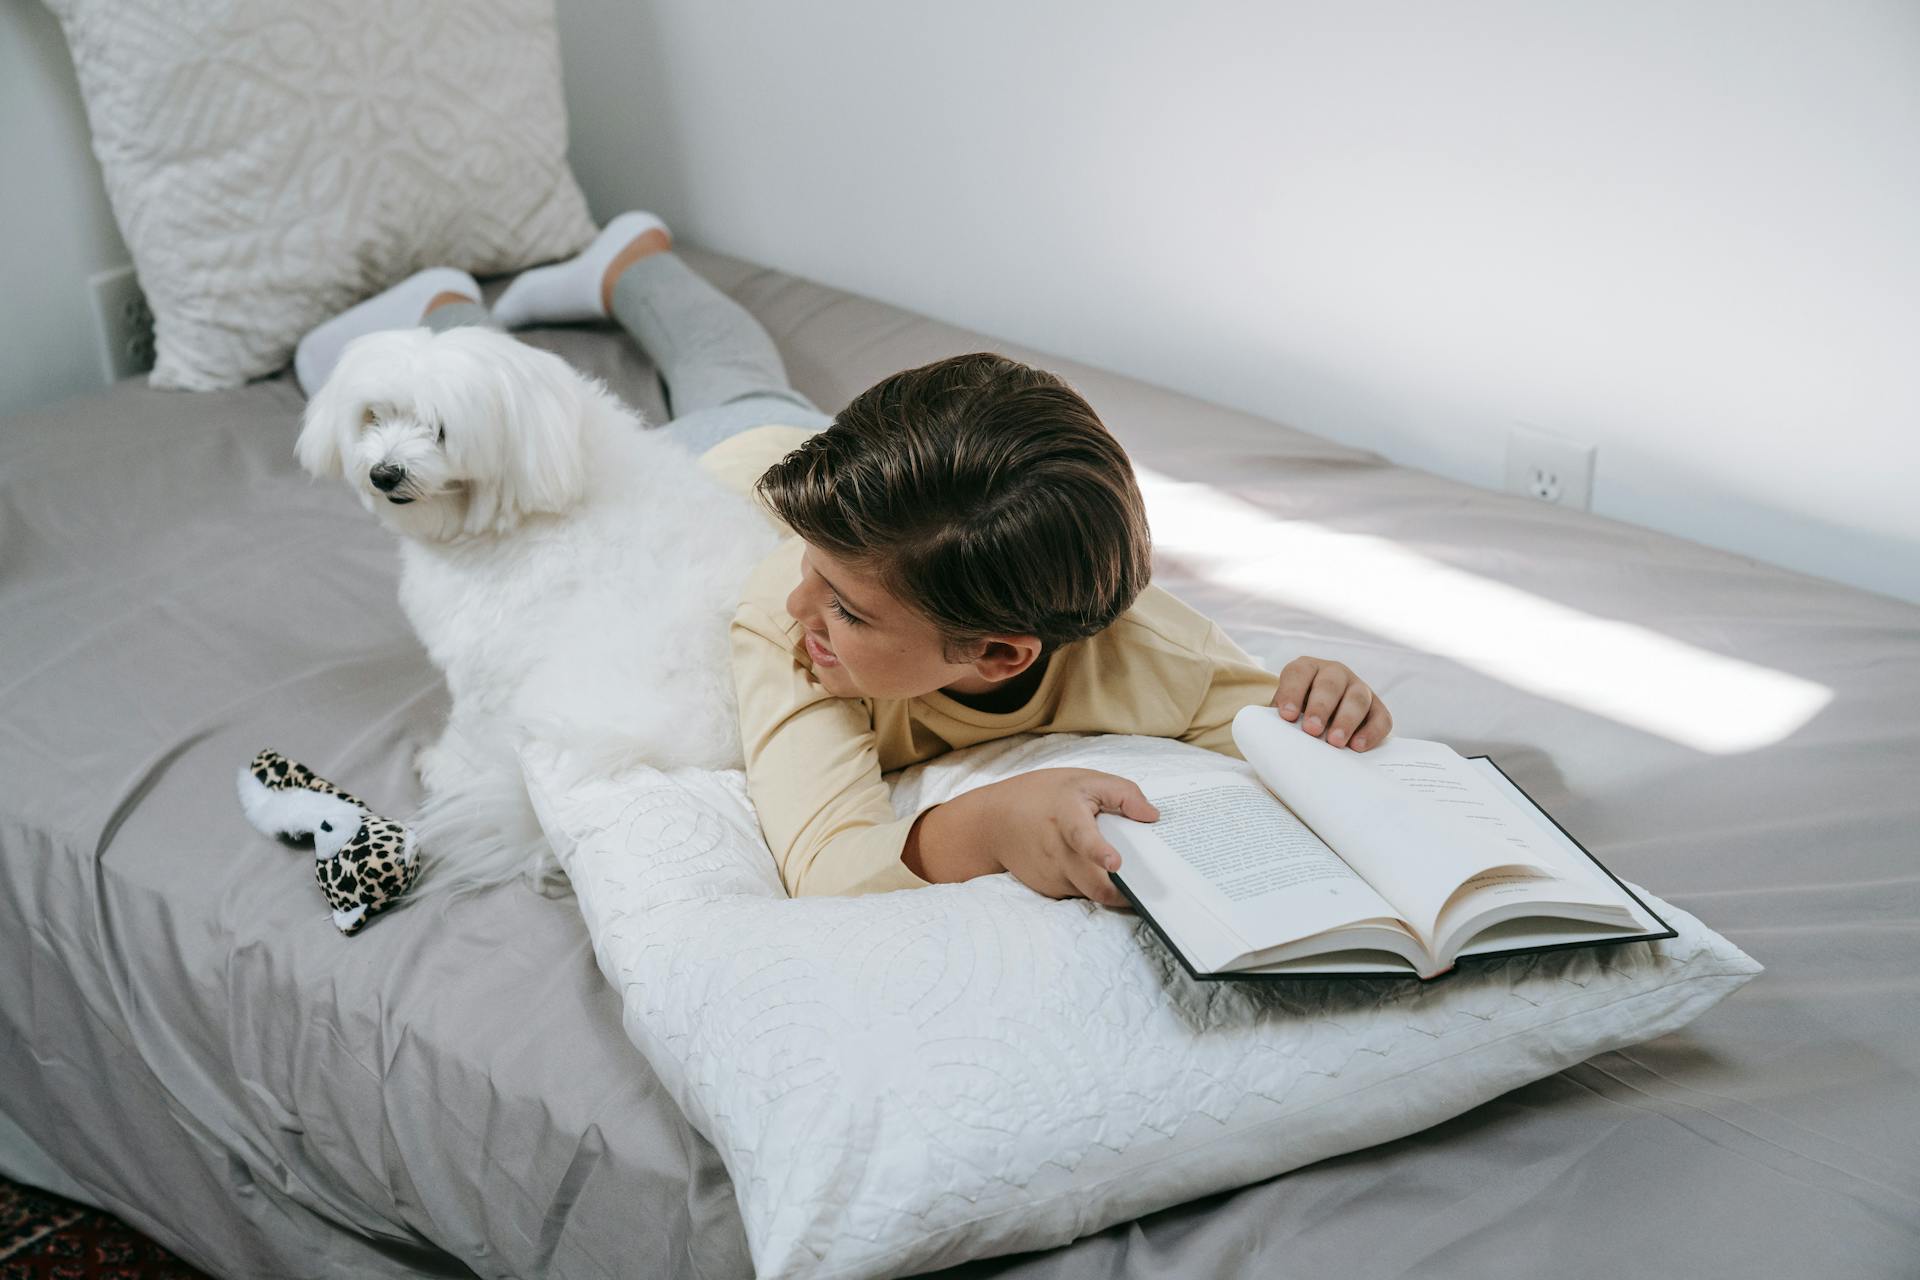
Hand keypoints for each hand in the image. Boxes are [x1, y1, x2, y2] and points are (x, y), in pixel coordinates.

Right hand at [904, 768, 1158, 906]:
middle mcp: (1057, 851)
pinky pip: (1080, 894)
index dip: (1099, 851)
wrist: (994, 822)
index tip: (1115, 862)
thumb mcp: (1083, 780)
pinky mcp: (1049, 890)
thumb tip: (1152, 816)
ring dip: (1111, 890)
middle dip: (1123, 893)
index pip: (1082, 837)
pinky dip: (1093, 887)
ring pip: (1091, 893)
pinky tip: (1093, 871)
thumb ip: (1123, 793)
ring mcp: (1051, 875)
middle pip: (1095, 885)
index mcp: (1067, 817)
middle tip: (1148, 890)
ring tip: (1122, 874)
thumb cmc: (1044, 797)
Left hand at [1273, 656, 1392, 750]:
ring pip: (1357, 698)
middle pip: (1330, 684)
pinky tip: (1357, 746)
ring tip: (1335, 742)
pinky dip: (1371, 732)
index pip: (1298, 673)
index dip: (1292, 692)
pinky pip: (1381, 718)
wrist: (1321, 723)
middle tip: (1312, 730)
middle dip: (1320, 707)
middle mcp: (1334, 673)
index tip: (1287, 715)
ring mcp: (1359, 688)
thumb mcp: (1285, 712)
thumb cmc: (1297, 716)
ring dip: (1346, 720)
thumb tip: (1273, 737)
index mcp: (1307, 669)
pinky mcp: (1378, 708)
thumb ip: (1279, 719)